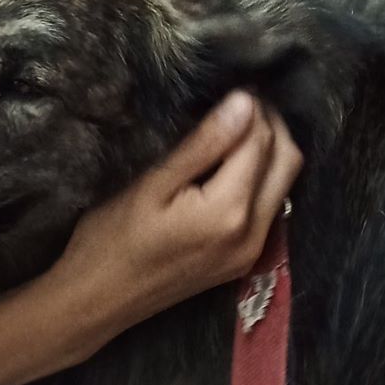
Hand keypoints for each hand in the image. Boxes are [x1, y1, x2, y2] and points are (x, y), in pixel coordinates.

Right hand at [53, 92, 300, 335]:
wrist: (97, 302)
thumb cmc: (110, 241)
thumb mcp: (150, 186)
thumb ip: (202, 146)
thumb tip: (244, 102)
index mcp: (228, 211)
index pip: (260, 141)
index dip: (252, 107)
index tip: (232, 83)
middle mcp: (253, 233)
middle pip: (287, 160)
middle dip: (270, 124)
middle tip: (239, 100)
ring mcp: (252, 251)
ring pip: (284, 184)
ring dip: (269, 150)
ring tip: (235, 127)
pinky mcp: (243, 260)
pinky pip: (270, 207)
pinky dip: (261, 177)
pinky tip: (232, 164)